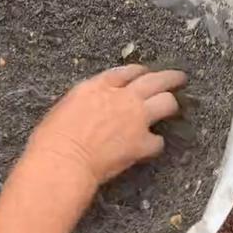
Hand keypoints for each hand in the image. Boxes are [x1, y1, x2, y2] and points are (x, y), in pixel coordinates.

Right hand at [26, 64, 186, 183]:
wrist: (63, 161)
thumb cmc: (52, 139)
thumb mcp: (67, 106)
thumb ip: (88, 100)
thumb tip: (95, 105)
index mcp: (98, 86)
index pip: (126, 71)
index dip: (140, 71)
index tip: (146, 72)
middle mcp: (122, 97)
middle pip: (155, 80)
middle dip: (170, 77)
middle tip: (180, 78)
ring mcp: (136, 118)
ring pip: (166, 102)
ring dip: (171, 104)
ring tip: (175, 107)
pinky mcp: (142, 142)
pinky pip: (158, 141)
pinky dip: (155, 144)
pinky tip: (152, 147)